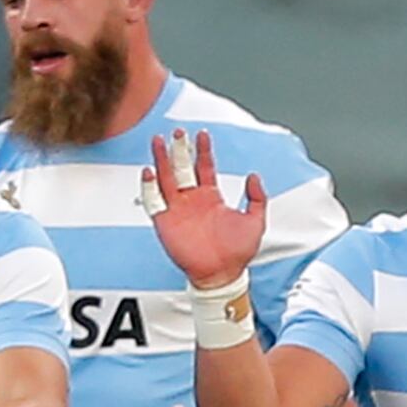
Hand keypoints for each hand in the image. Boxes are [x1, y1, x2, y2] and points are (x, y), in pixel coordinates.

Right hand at [143, 128, 265, 290]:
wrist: (222, 274)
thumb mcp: (256, 220)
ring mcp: (178, 209)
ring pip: (166, 178)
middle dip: (179, 149)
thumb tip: (254, 176)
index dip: (203, 149)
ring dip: (162, 160)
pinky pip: (154, 200)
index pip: (204, 166)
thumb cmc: (238, 252)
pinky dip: (150, 186)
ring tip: (158, 142)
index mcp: (212, 197)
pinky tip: (149, 172)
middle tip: (178, 132)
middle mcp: (193, 200)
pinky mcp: (165, 222)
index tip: (202, 134)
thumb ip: (256, 197)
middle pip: (182, 167)